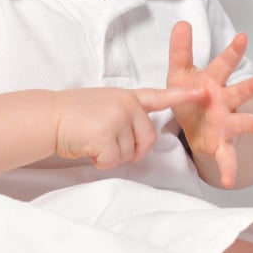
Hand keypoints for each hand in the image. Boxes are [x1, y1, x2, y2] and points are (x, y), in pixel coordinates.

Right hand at [52, 85, 203, 169]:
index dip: (181, 95)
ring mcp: (117, 119)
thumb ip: (124, 115)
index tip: (202, 91)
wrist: (49, 116)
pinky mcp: (106, 136)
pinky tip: (87, 147)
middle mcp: (126, 105)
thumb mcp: (104, 104)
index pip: (158, 96)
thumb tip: (136, 139)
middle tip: (106, 143)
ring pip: (128, 154)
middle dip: (131, 151)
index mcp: (126, 96)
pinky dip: (100, 161)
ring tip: (91, 139)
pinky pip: (113, 161)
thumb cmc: (73, 113)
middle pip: (147, 140)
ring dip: (110, 155)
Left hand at [167, 21, 252, 187]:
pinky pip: (226, 157)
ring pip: (240, 123)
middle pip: (238, 92)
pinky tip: (228, 180)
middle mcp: (225, 101)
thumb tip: (182, 22)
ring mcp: (226, 123)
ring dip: (251, 124)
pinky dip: (228, 168)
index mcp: (214, 82)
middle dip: (249, 88)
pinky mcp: (221, 144)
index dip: (233, 50)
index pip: (224, 63)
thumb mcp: (179, 72)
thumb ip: (180, 50)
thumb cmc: (190, 95)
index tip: (242, 36)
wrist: (192, 126)